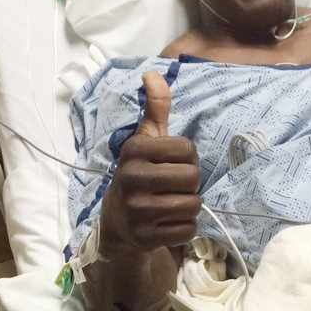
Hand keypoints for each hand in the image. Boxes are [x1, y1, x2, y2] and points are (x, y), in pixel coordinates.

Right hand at [100, 71, 201, 255]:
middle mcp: (132, 178)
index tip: (171, 163)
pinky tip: (169, 223)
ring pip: (193, 205)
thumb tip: (153, 73)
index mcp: (134, 150)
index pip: (188, 150)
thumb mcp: (146, 141)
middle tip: (174, 186)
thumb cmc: (140, 174)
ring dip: (189, 206)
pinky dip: (185, 227)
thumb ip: (155, 109)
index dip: (187, 158)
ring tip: (172, 204)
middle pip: (193, 178)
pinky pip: (187, 230)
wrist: (118, 221)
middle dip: (190, 183)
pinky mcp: (145, 237)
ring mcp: (137, 211)